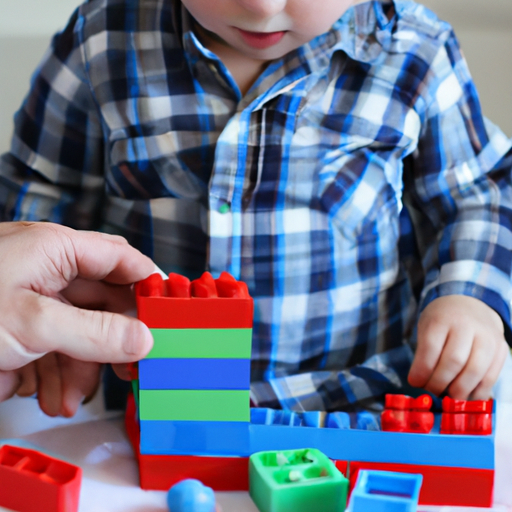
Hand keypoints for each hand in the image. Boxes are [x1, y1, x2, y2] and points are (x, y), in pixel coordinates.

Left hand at [0, 222, 154, 406]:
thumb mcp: (33, 323)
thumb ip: (96, 333)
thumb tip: (145, 340)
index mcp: (57, 248)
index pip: (123, 259)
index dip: (149, 286)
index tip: (169, 318)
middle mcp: (50, 268)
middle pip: (104, 301)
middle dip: (113, 340)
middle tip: (129, 371)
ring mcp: (33, 298)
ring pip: (79, 330)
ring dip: (80, 368)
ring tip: (69, 400)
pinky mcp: (19, 325)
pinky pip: (53, 346)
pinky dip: (54, 374)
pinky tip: (48, 396)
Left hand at [408, 295, 508, 399]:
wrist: (470, 305)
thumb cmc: (443, 320)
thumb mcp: (427, 327)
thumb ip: (424, 352)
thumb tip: (419, 382)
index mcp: (443, 318)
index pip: (431, 347)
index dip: (422, 370)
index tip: (414, 382)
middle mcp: (467, 326)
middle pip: (454, 361)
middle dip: (439, 382)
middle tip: (431, 390)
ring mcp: (487, 337)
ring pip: (475, 371)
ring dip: (459, 390)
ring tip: (447, 396)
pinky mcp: (501, 349)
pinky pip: (491, 376)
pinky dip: (477, 392)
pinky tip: (466, 396)